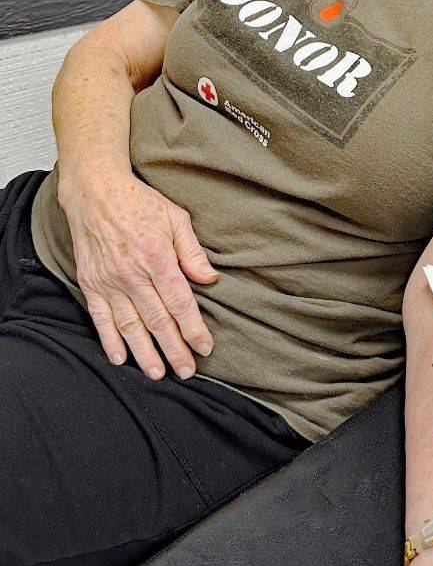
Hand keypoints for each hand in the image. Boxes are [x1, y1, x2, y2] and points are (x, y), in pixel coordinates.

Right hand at [60, 170, 218, 379]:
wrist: (95, 191)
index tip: (205, 348)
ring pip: (130, 325)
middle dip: (174, 350)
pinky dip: (109, 340)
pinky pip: (100, 318)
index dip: (194, 329)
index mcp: (158, 257)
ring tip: (158, 374)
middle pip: (157, 321)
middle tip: (187, 372)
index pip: (180, 303)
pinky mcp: (91, 283)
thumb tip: (209, 279)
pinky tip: (120, 358)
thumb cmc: (140, 202)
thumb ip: (192, 252)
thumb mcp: (176, 218)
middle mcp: (132, 274)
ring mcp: (109, 281)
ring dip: (144, 353)